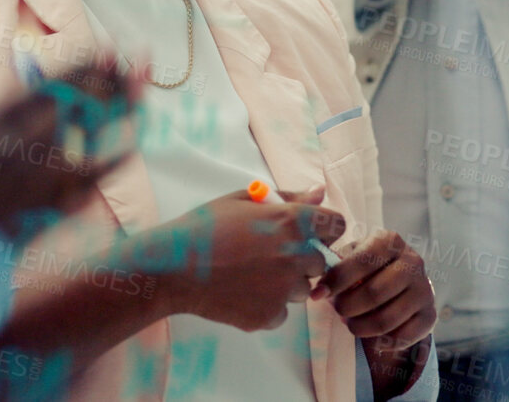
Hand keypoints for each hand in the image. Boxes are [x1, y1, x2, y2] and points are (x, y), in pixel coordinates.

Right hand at [0, 59, 139, 238]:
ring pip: (86, 146)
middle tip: (142, 62)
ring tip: (146, 98)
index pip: (42, 93)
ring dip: (117, 121)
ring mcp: (29, 188)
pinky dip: (105, 170)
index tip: (105, 49)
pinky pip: (81, 192)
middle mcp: (14, 155)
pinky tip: (130, 152)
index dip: (78, 69)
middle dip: (109, 85)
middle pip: (72, 114)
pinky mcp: (38, 218)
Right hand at [153, 186, 345, 331]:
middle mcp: (295, 257)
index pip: (336, 225)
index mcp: (291, 222)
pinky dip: (266, 306)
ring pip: (302, 290)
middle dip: (301, 259)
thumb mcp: (243, 201)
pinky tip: (240, 293)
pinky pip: (281, 313)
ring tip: (249, 275)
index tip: (309, 233)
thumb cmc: (203, 228)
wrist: (172, 268)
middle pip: (319, 262)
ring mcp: (284, 290)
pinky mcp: (269, 316)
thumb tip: (318, 193)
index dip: (324, 228)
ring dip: (285, 285)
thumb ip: (287, 198)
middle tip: (267, 256)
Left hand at [312, 232, 435, 396]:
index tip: (317, 295)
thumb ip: (334, 263)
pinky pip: (401, 337)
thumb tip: (317, 283)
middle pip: (373, 293)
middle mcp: (413, 261)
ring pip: (386, 320)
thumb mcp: (351, 256)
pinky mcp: (430, 315)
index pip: (361, 261)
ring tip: (350, 322)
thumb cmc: (366, 269)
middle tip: (337, 310)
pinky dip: (380, 341)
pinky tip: (370, 333)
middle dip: (347, 307)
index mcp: (389, 241)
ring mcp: (425, 289)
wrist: (400, 286)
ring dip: (360, 326)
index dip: (336, 280)